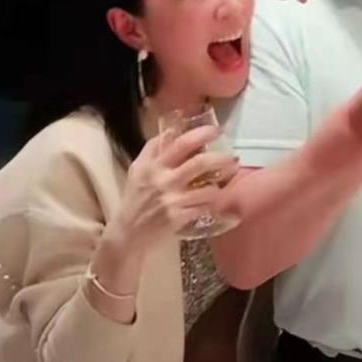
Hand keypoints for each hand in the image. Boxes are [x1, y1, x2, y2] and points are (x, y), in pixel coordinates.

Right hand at [112, 125, 239, 253]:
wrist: (129, 232)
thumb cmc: (135, 198)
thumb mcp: (138, 169)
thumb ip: (153, 149)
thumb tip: (172, 129)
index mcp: (154, 165)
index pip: (181, 143)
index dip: (202, 134)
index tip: (216, 130)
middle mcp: (164, 180)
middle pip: (200, 163)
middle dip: (221, 158)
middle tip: (232, 157)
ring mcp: (172, 200)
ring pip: (208, 188)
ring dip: (221, 183)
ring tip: (227, 180)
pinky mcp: (178, 217)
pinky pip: (204, 206)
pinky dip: (211, 202)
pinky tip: (214, 199)